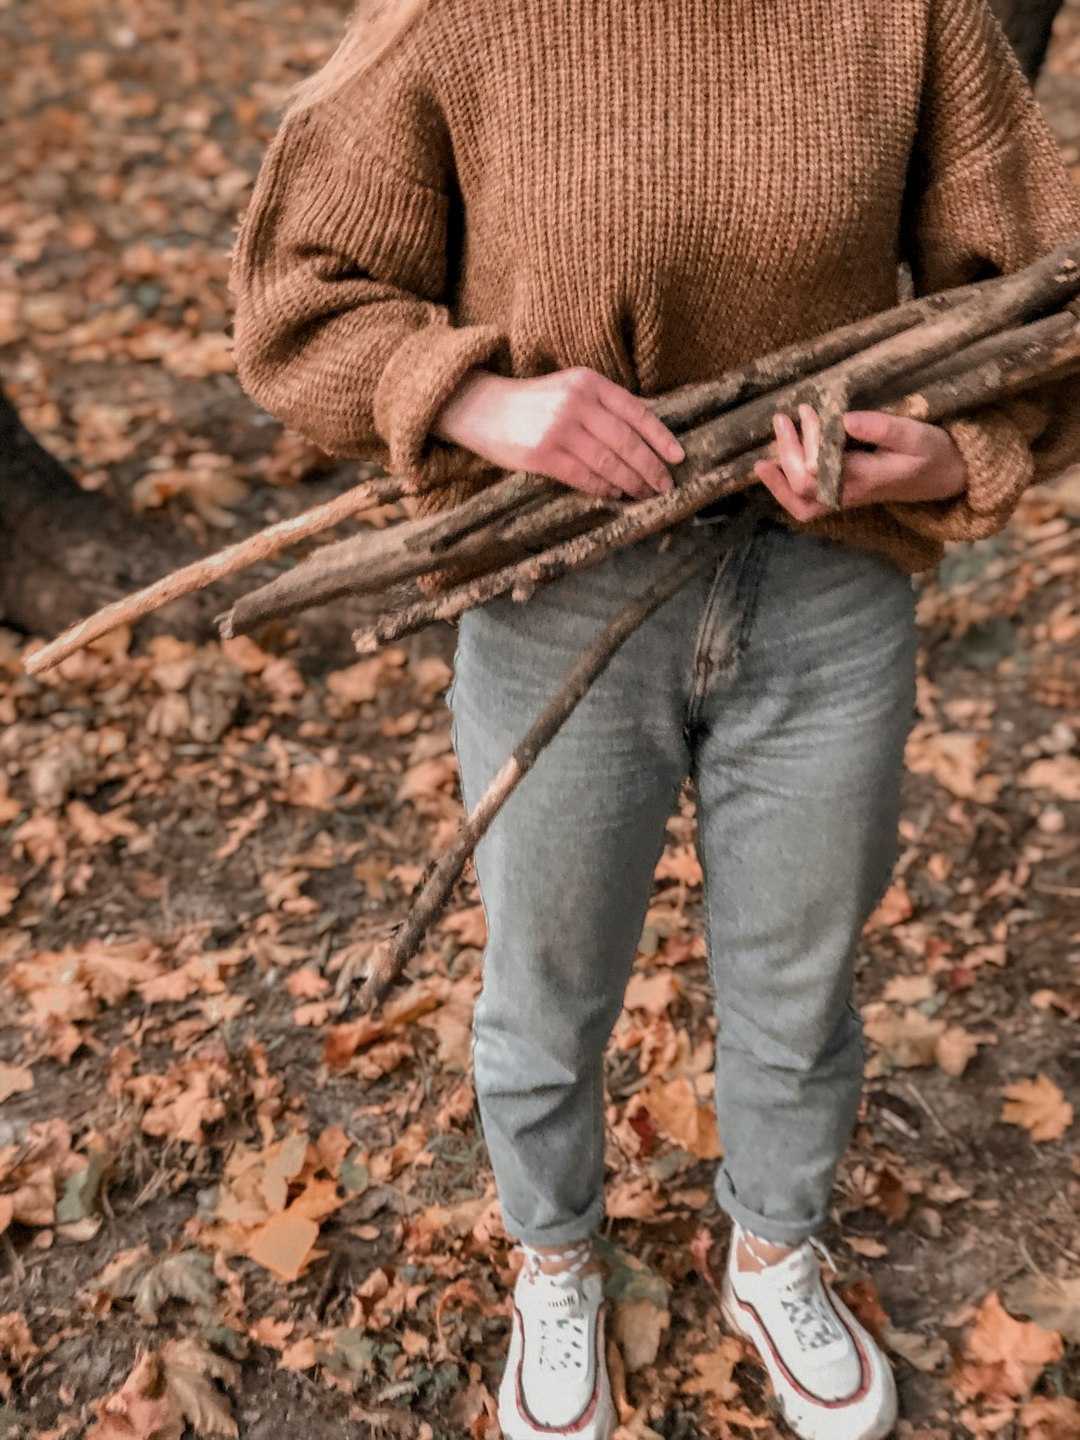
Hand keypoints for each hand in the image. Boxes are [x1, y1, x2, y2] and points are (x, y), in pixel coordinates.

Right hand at [432, 366, 684, 499]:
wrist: (483, 408)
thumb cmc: (535, 403)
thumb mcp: (572, 389)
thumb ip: (608, 403)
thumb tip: (655, 417)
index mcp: (588, 382)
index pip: (636, 411)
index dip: (660, 437)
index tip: (678, 457)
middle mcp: (575, 402)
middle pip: (626, 441)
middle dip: (650, 467)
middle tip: (664, 486)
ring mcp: (558, 428)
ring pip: (608, 462)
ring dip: (631, 482)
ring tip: (645, 494)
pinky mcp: (542, 454)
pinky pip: (584, 477)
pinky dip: (604, 488)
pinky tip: (616, 494)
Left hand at [753, 405, 967, 520]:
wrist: (945, 478)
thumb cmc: (932, 453)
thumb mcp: (916, 435)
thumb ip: (883, 428)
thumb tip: (845, 419)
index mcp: (864, 479)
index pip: (819, 470)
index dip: (807, 443)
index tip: (809, 410)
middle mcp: (849, 495)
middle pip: (803, 486)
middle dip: (788, 452)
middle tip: (782, 418)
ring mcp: (844, 499)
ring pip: (801, 503)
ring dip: (780, 477)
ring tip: (767, 450)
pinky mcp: (842, 497)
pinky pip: (806, 503)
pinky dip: (785, 490)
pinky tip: (773, 469)